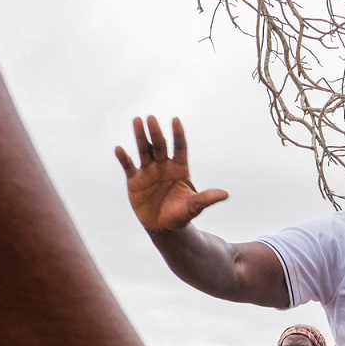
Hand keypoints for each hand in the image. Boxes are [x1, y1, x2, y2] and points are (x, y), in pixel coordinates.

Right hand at [114, 116, 229, 232]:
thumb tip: (225, 194)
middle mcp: (163, 165)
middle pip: (160, 146)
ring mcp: (148, 171)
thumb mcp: (194, 207)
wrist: (163, 227)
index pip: (179, 148)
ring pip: (144, 150)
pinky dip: (124, 158)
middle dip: (156, 133)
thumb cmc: (181, 214)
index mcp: (179, 168)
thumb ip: (206, 199)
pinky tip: (119, 149)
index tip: (176, 120)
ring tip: (137, 121)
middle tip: (151, 118)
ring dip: (140, 137)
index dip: (178, 135)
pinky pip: (129, 166)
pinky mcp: (135, 180)